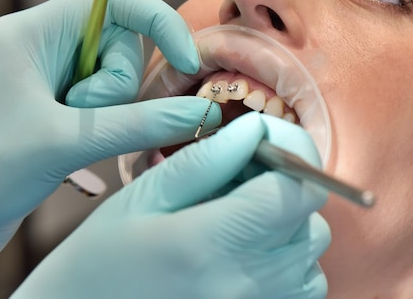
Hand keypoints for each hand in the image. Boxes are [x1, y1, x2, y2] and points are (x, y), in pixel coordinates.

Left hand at [0, 0, 220, 288]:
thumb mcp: (70, 141)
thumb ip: (141, 123)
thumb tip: (203, 112)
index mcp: (34, 31)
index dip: (158, 21)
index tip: (185, 62)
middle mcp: (45, 44)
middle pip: (122, 44)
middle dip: (118, 87)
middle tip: (83, 119)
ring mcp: (53, 75)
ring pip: (120, 78)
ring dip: (112, 112)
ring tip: (72, 139)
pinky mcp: (59, 104)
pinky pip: (109, 101)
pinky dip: (109, 123)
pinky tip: (80, 147)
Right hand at [12, 112, 330, 298]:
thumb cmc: (102, 260)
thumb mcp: (144, 197)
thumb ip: (205, 161)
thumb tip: (256, 129)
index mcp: (211, 244)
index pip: (297, 190)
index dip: (293, 152)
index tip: (265, 137)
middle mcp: (247, 284)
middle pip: (309, 216)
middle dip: (282, 183)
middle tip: (235, 178)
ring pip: (311, 249)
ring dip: (285, 222)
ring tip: (235, 218)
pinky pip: (304, 282)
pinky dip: (286, 258)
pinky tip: (243, 249)